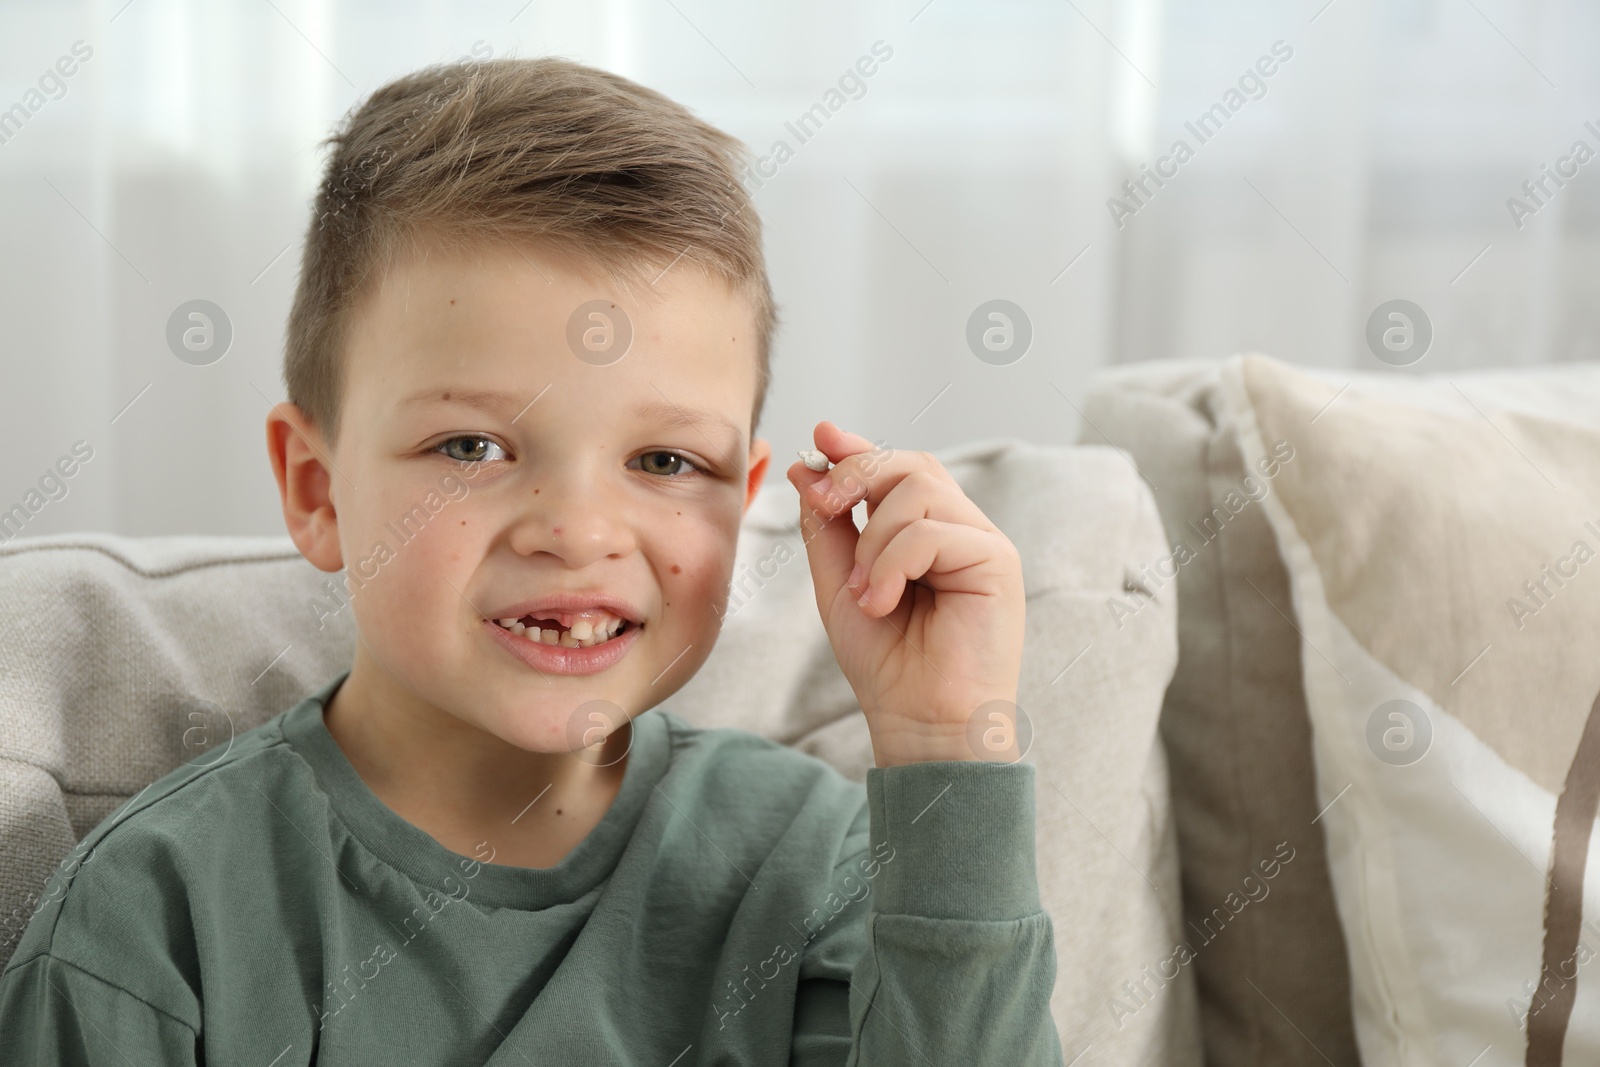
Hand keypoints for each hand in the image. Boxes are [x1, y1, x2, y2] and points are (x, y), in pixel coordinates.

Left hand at [785, 422, 1025, 766]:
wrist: (920, 723)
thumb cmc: (887, 665)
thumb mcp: (840, 584)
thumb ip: (828, 527)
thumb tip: (810, 466)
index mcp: (930, 533)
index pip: (900, 470)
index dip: (860, 448)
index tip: (821, 438)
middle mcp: (962, 531)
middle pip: (911, 465)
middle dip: (857, 475)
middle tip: (825, 509)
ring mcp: (985, 544)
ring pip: (918, 491)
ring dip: (873, 540)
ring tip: (864, 592)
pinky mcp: (998, 563)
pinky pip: (930, 532)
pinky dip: (891, 564)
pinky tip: (882, 604)